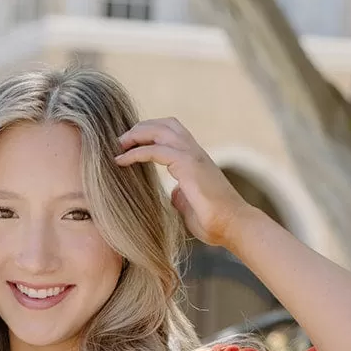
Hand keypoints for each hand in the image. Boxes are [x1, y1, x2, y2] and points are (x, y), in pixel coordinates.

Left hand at [113, 117, 250, 249]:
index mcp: (195, 159)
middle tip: (120, 141)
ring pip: (161, 129)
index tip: (129, 145)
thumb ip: (181, 195)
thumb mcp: (190, 206)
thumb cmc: (214, 222)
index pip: (171, 133)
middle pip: (165, 124)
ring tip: (118, 145)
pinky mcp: (188, 165)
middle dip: (140, 128)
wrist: (233, 226)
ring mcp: (192, 156)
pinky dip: (136, 152)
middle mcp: (195, 152)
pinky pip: (156, 150)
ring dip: (136, 134)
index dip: (150, 134)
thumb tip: (173, 194)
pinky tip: (121, 161)